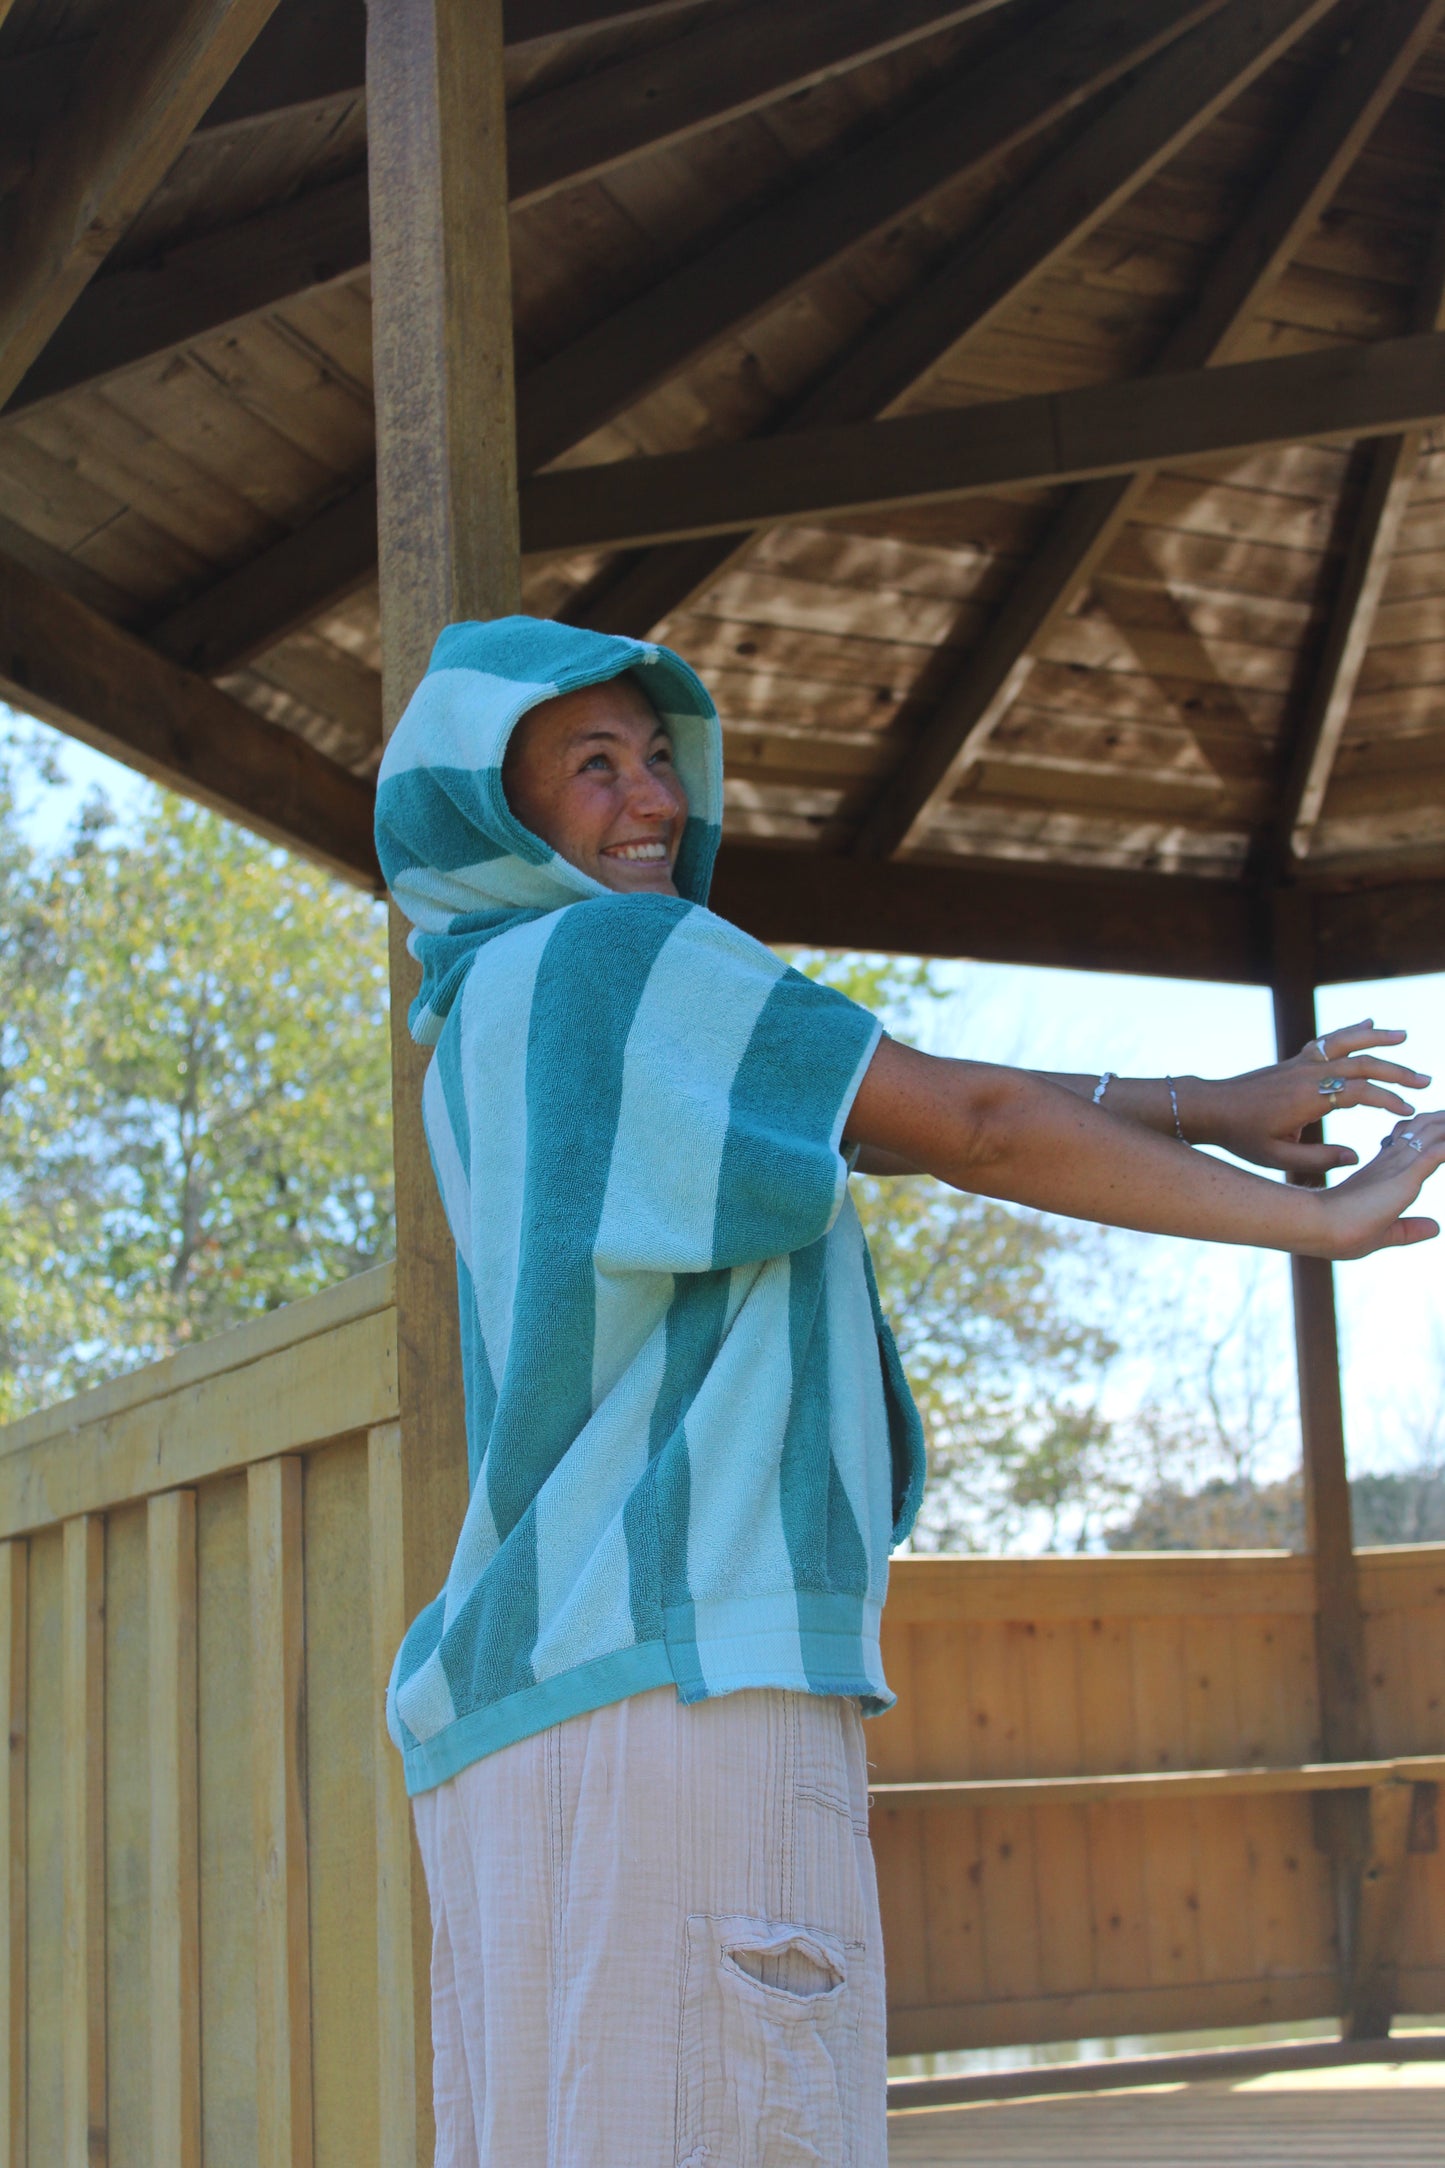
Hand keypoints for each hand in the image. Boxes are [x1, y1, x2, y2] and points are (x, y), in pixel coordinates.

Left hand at [1188, 1019, 1429, 1174]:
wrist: (1211, 1108)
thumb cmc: (1242, 1136)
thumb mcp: (1277, 1158)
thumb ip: (1318, 1161)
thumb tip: (1356, 1156)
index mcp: (1307, 1098)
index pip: (1360, 1092)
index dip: (1388, 1101)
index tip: (1408, 1113)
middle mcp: (1308, 1073)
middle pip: (1362, 1064)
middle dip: (1397, 1072)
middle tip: (1425, 1082)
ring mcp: (1302, 1062)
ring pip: (1346, 1043)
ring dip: (1377, 1039)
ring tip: (1404, 1036)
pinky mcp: (1296, 1059)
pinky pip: (1329, 1040)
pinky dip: (1351, 1030)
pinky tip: (1369, 1022)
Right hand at [1305, 1113, 1444, 1258]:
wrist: (1314, 1227)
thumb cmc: (1339, 1233)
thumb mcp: (1386, 1232)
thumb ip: (1409, 1228)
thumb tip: (1436, 1227)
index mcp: (1381, 1170)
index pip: (1408, 1140)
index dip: (1426, 1132)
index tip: (1439, 1129)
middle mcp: (1391, 1162)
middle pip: (1423, 1129)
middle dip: (1443, 1123)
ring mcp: (1397, 1167)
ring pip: (1433, 1134)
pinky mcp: (1404, 1176)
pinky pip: (1438, 1153)